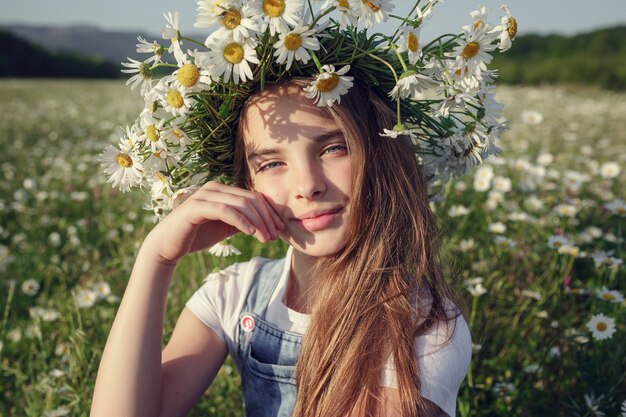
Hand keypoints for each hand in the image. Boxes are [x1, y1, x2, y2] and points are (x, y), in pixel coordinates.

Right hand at [142, 181, 283, 264]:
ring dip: (257, 222)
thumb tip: (268, 224)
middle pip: (250, 199)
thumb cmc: (197, 235)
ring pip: (241, 204)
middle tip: (275, 236)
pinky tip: (251, 233)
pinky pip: (226, 211)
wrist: (168, 246)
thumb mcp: (226, 227)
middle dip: (266, 218)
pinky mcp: (196, 207)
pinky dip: (241, 221)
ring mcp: (204, 196)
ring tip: (265, 238)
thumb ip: (243, 221)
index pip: (254, 197)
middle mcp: (214, 188)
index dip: (270, 212)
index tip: (280, 229)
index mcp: (222, 190)